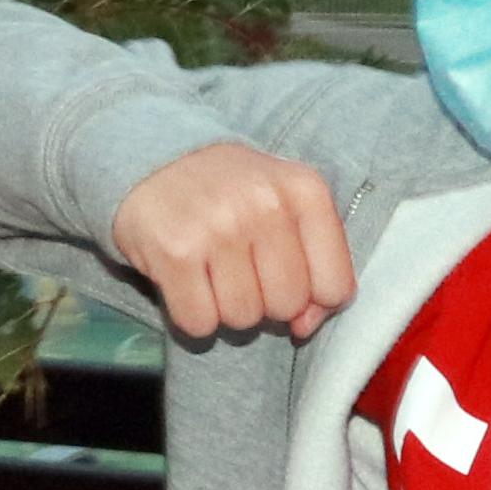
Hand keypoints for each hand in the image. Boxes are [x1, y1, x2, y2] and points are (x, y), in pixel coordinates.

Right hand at [108, 142, 357, 341]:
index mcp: (305, 191)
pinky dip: (192, 315)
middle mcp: (265, 204)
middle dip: (264, 301)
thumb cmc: (232, 196)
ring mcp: (219, 227)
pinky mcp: (175, 252)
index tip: (285, 279)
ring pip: (243, 318)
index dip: (312, 299)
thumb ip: (314, 268)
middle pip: (286, 306)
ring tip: (211, 271)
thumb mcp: (286, 210)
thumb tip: (304, 327)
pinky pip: (199, 322)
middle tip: (240, 269)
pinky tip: (186, 282)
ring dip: (226, 308)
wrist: (155, 162)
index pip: (336, 287)